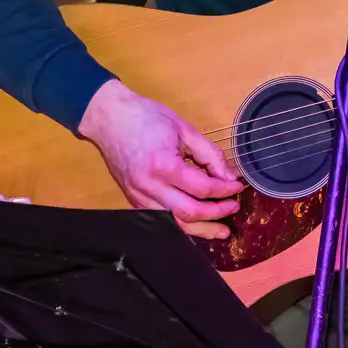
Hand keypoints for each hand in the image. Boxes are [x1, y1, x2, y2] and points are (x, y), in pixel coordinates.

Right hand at [78, 79, 243, 239]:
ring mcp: (138, 197)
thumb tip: (228, 177)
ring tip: (221, 230)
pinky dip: (181, 224)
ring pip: (174, 223)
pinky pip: (161, 219)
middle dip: (216, 214)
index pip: (202, 188)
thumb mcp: (184, 129)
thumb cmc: (146, 117)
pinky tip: (197, 224)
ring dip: (201, 229)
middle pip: (190, 213)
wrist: (110, 119)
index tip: (238, 187)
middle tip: (234, 208)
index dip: (224, 190)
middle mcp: (149, 186)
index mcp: (164, 165)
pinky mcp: (133, 200)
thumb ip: (209, 154)